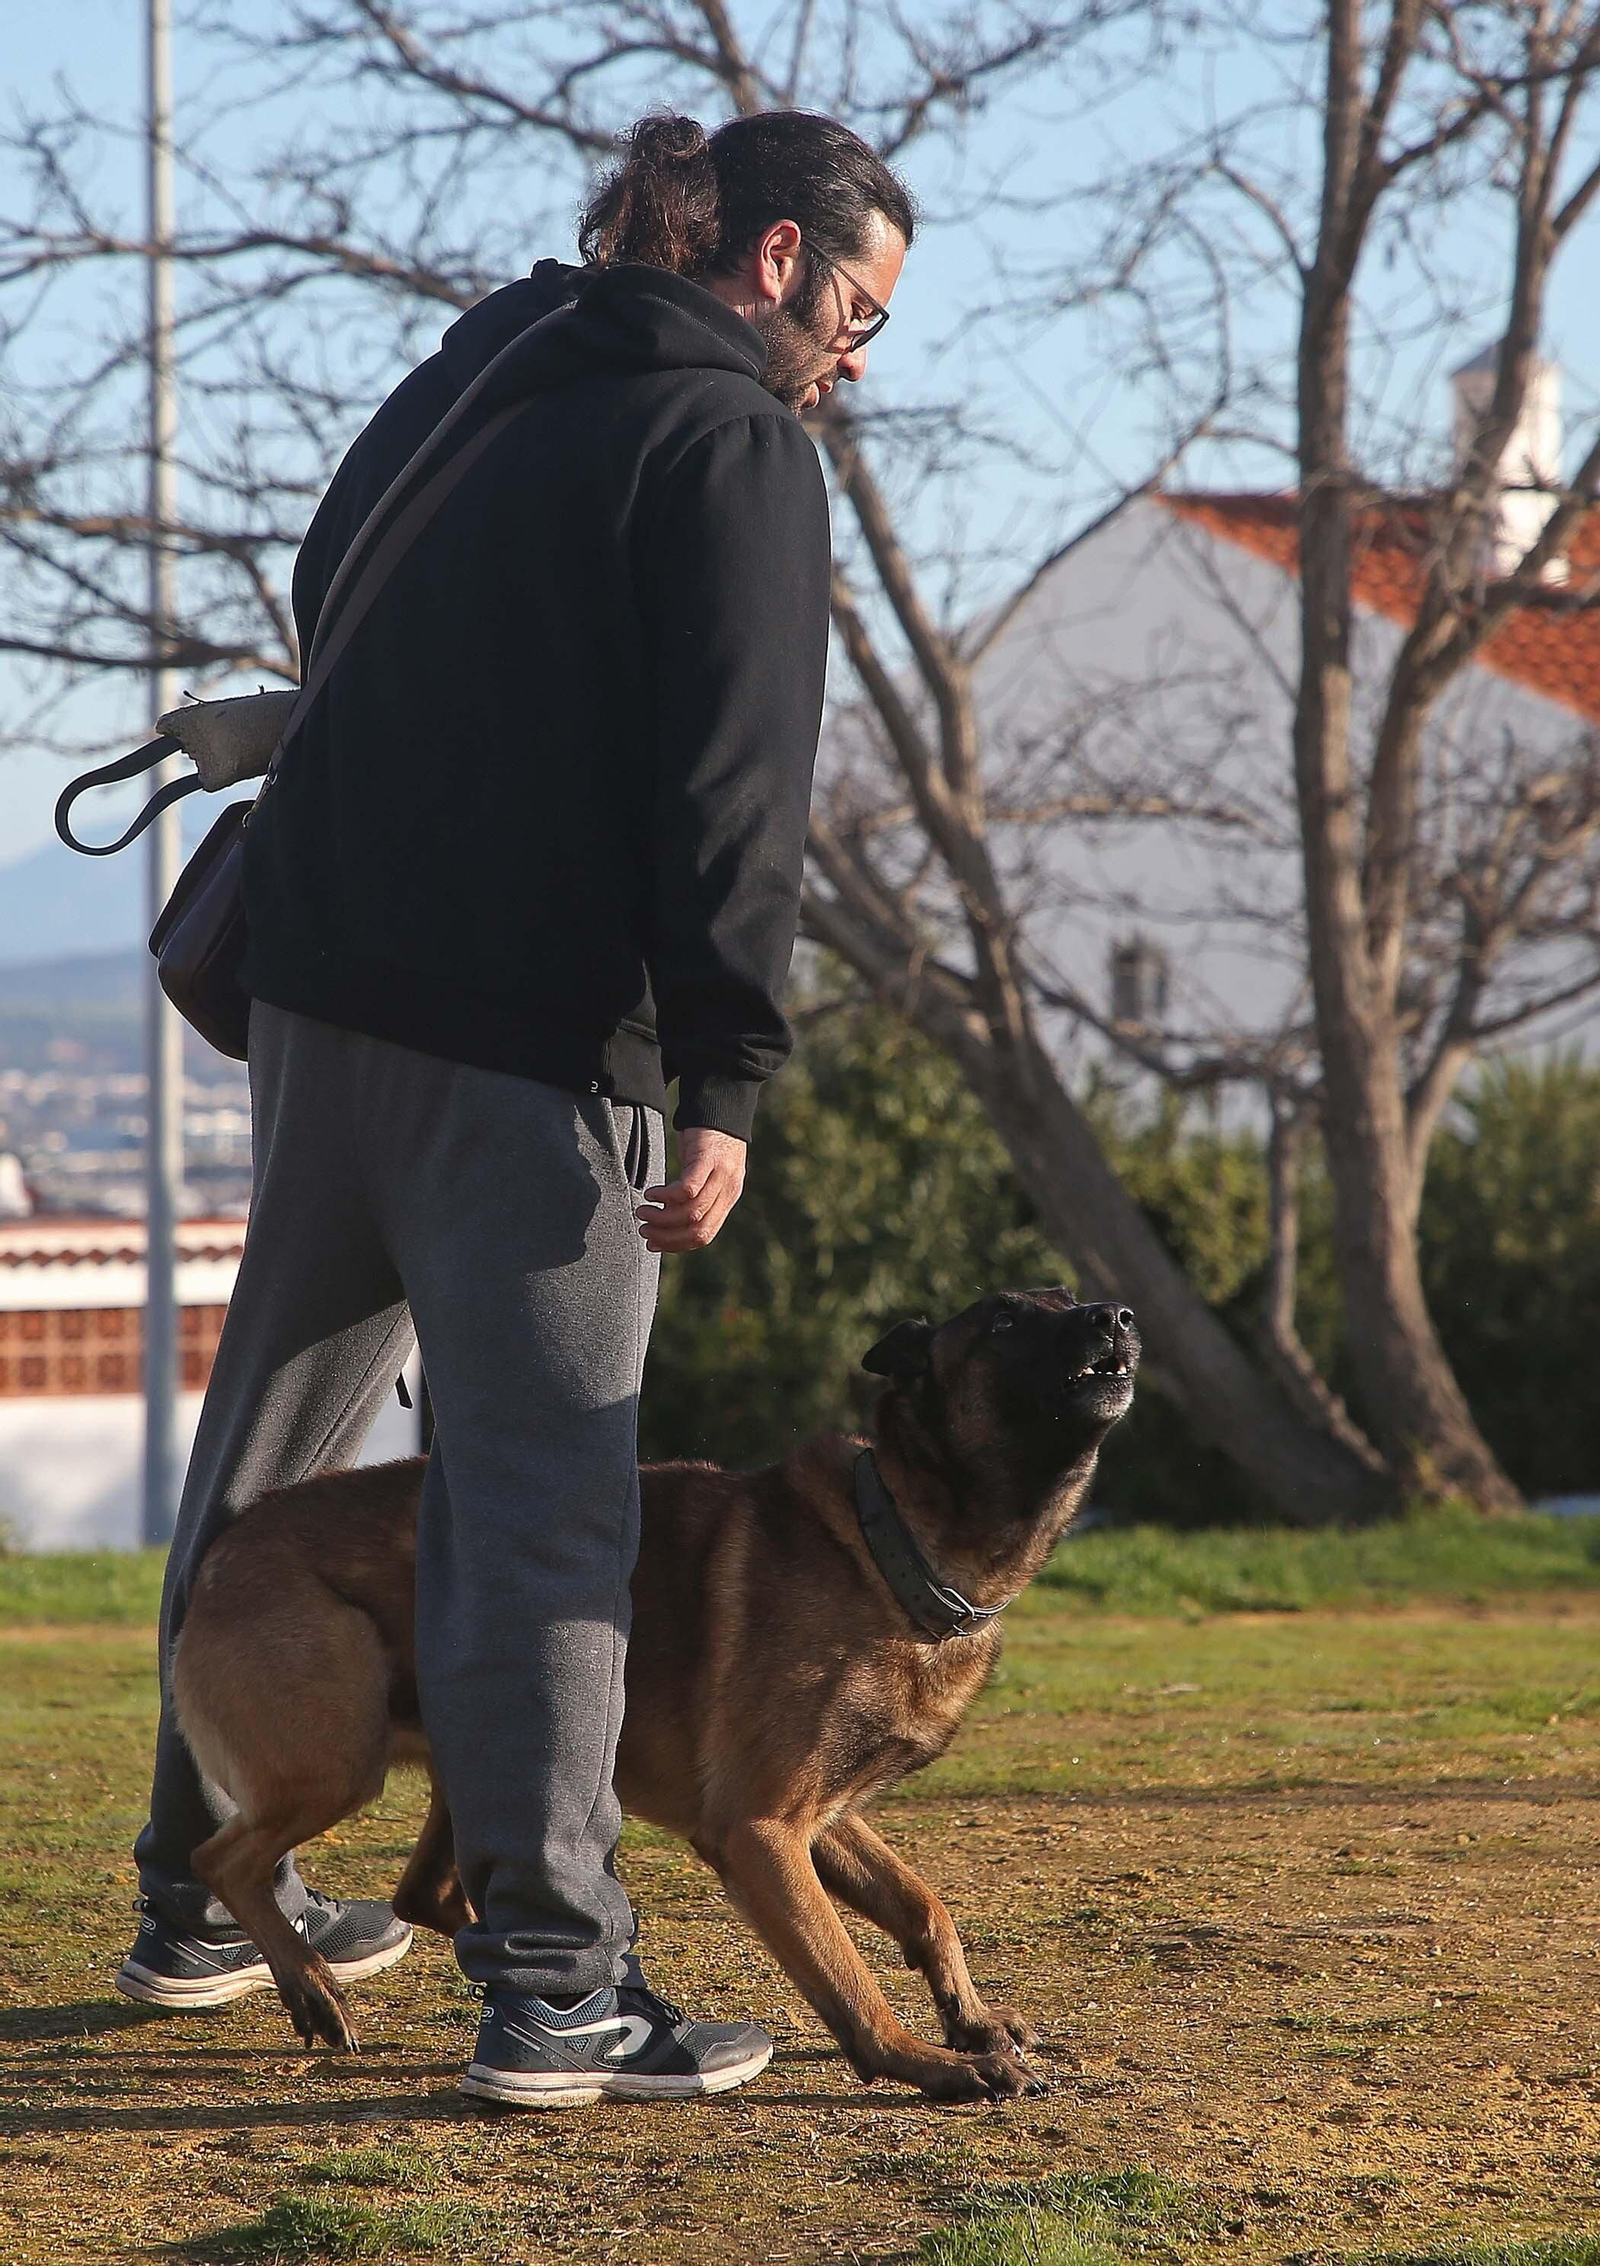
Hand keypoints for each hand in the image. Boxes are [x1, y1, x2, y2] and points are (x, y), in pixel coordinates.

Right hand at [637, 1127, 746, 1253]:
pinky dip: (666, 1196)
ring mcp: (721, 1176)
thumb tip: (667, 1219)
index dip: (677, 1245)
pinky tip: (651, 1193)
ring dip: (662, 1218)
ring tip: (643, 1211)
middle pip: (699, 1230)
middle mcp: (728, 1191)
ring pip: (692, 1212)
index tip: (653, 1243)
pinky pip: (688, 1188)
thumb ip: (695, 1197)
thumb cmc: (707, 1141)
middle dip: (668, 1236)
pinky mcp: (709, 1159)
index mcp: (727, 1199)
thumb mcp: (706, 1174)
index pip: (704, 1236)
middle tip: (645, 1230)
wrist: (722, 1106)